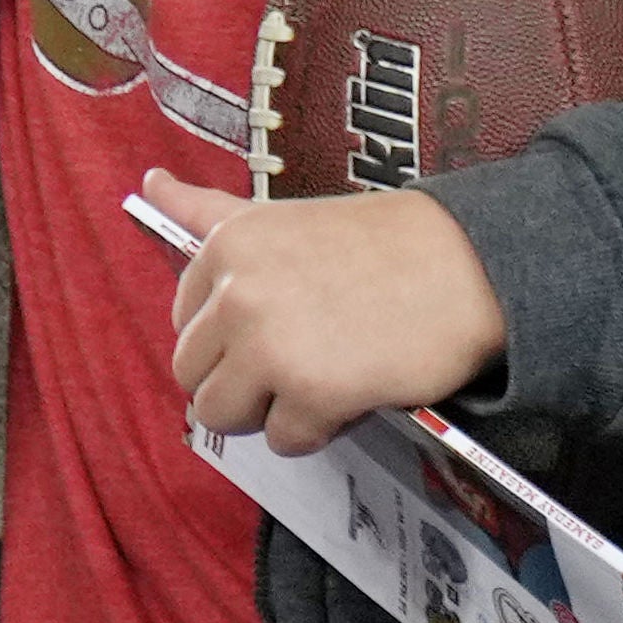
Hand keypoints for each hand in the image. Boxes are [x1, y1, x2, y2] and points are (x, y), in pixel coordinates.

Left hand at [146, 180, 505, 455]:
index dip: (229, 338)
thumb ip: (210, 212)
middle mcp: (235, 295)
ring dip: (265, 412)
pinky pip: (284, 439)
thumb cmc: (382, 245)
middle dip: (239, 381)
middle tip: (295, 366)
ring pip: (221, 413)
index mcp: (224, 248)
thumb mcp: (281, 218)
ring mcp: (268, 346)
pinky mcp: (311, 393)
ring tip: (314, 385)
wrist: (471, 265)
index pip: (184, 322)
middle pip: (192, 373)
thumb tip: (151, 183)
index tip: (274, 329)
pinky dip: (315, 432)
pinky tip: (349, 396)